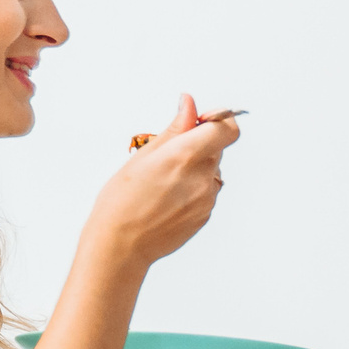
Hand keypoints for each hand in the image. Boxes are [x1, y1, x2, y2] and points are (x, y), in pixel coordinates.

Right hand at [83, 95, 240, 268]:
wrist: (121, 245)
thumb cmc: (122, 201)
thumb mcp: (144, 155)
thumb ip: (175, 128)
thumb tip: (189, 104)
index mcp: (185, 156)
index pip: (226, 129)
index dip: (219, 119)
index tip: (202, 119)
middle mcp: (202, 178)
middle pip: (217, 148)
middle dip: (199, 144)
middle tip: (169, 155)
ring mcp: (207, 199)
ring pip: (212, 171)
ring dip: (196, 168)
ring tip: (164, 182)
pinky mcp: (206, 215)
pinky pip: (207, 192)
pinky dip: (194, 188)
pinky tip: (168, 198)